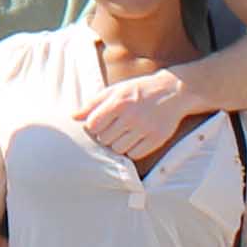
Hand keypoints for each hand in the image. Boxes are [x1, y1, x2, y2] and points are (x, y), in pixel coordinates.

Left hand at [76, 69, 194, 160]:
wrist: (173, 90)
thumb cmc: (138, 90)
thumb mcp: (115, 91)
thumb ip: (92, 104)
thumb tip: (73, 117)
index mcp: (118, 101)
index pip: (93, 125)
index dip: (93, 127)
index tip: (100, 123)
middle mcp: (131, 115)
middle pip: (104, 139)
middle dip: (105, 136)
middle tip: (115, 128)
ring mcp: (145, 128)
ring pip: (118, 150)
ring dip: (118, 144)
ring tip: (125, 133)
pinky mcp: (156, 139)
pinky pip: (134, 155)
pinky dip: (132, 150)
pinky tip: (136, 139)